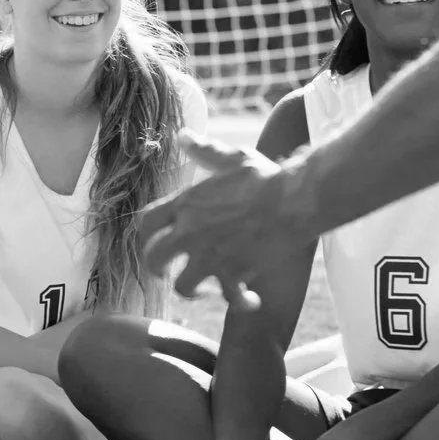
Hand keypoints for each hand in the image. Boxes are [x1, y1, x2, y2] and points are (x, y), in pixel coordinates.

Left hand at [138, 133, 308, 309]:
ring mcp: (210, 256)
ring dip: (192, 290)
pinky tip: (250, 301)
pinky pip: (231, 299)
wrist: (293, 200)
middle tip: (166, 272)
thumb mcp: (231, 158)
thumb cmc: (264, 177)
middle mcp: (190, 233)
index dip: (145, 234)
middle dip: (157, 268)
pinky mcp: (235, 273)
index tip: (154, 239)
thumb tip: (184, 136)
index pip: (145, 222)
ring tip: (206, 288)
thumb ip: (204, 152)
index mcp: (185, 204)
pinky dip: (241, 303)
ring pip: (183, 286)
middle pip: (153, 258)